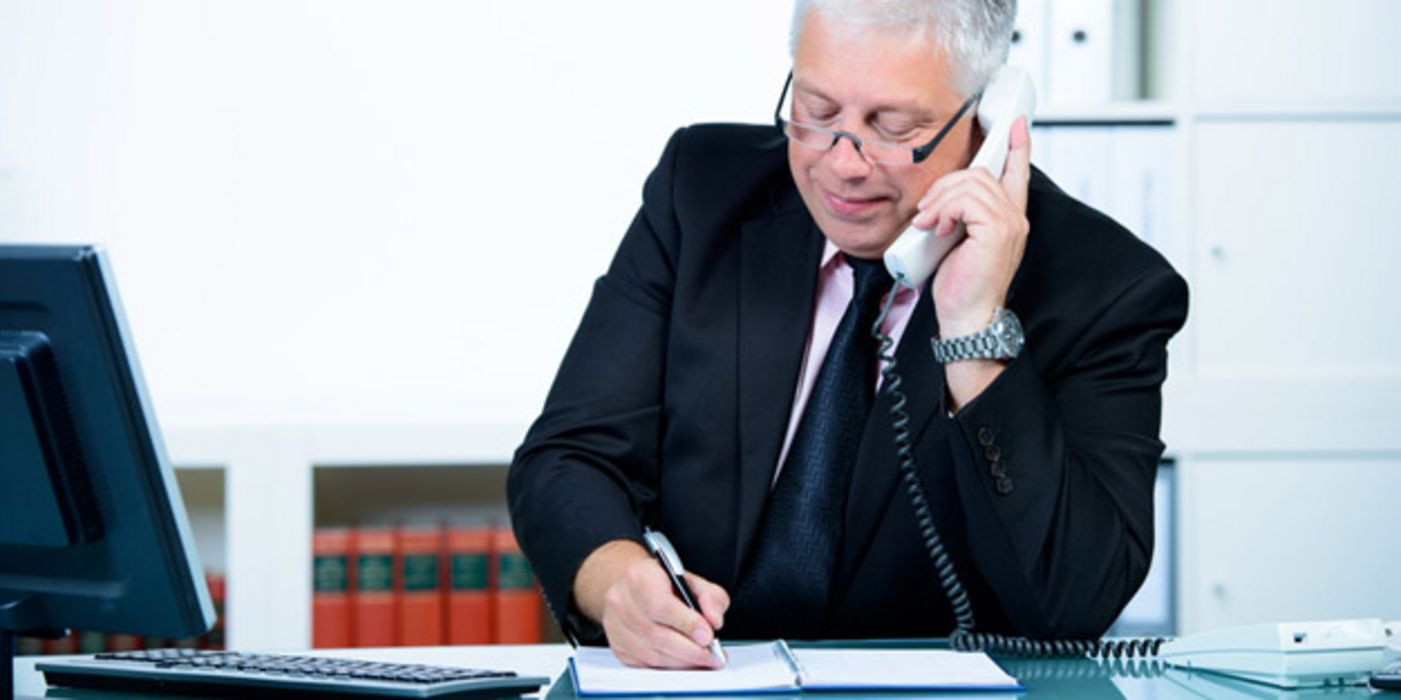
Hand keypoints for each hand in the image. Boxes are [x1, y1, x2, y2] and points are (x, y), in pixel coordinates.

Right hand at [573, 539, 729, 668]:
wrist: (631, 586)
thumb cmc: (661, 583)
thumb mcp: (691, 580)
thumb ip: (710, 596)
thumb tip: (714, 621)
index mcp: (640, 577)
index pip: (661, 605)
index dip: (687, 624)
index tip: (708, 635)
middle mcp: (621, 601)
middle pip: (657, 635)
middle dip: (690, 650)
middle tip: (713, 655)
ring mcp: (615, 626)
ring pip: (652, 654)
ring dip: (682, 662)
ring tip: (704, 660)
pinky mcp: (618, 646)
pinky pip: (646, 665)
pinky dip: (670, 667)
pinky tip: (685, 662)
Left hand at [910, 116, 1031, 337]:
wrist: (966, 316)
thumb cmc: (959, 286)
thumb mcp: (955, 241)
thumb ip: (958, 216)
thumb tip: (938, 199)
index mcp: (1007, 219)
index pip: (1017, 174)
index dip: (1018, 147)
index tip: (1016, 125)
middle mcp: (1014, 217)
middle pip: (980, 173)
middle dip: (946, 185)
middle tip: (927, 212)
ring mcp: (1009, 222)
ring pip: (970, 183)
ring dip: (940, 200)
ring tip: (929, 223)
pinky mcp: (997, 229)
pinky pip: (965, 199)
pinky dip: (945, 210)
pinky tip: (937, 228)